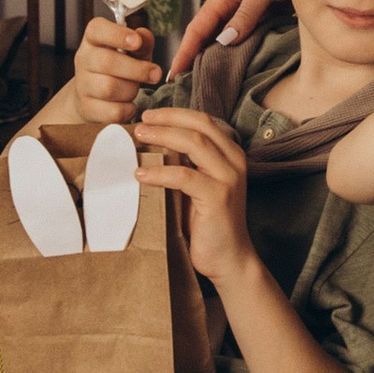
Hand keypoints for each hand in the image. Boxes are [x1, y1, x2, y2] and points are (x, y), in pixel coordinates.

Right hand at [69, 15, 156, 127]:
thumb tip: (144, 36)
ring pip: (109, 88)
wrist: (93, 95)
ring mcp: (82, 84)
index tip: (136, 41)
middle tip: (156, 73)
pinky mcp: (87, 108)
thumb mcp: (133, 51)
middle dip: (137, 69)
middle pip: (107, 62)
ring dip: (131, 89)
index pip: (96, 29)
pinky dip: (128, 109)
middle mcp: (83, 59)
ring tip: (136, 88)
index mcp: (93, 39)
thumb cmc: (118, 67)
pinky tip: (129, 104)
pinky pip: (112, 111)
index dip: (117, 35)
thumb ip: (142, 41)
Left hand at [135, 108, 253, 282]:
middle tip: (140, 124)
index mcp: (230, 153)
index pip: (203, 120)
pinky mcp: (218, 197)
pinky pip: (184, 176)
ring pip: (194, 143)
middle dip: (167, 120)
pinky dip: (159, 172)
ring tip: (139, 140)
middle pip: (199, 126)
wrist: (229, 258)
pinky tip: (141, 175)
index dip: (175, 114)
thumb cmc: (207, 223)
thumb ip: (184, 164)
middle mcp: (234, 161)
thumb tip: (150, 145)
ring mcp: (228, 178)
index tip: (149, 116)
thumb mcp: (196, 186)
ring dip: (162, 137)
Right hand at [171, 0, 289, 76]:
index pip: (197, 28)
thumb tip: (225, 41)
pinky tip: (238, 70)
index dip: (184, 52)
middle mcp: (229, 4)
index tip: (174, 75)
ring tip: (208, 86)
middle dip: (195, 61)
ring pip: (225, 40)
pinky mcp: (260, 16)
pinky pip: (245, 38)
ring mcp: (244, 11)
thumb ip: (247, 12)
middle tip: (187, 90)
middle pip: (207, 37)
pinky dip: (238, 54)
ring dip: (216, 60)